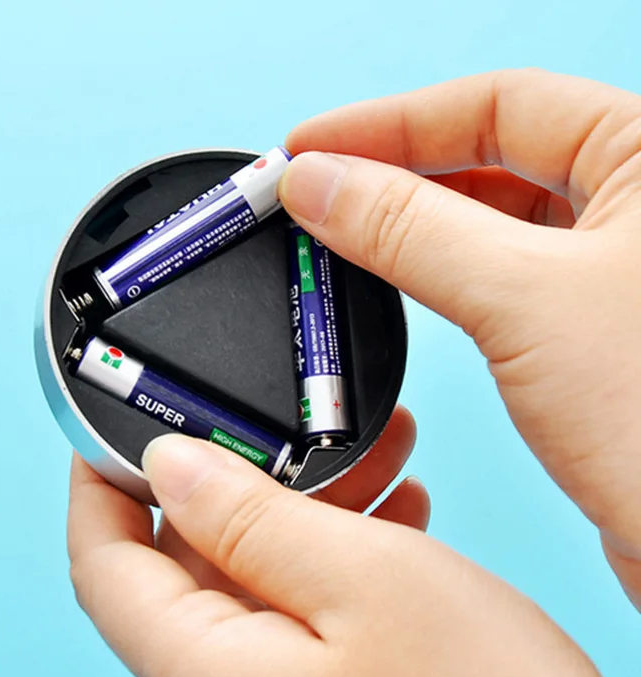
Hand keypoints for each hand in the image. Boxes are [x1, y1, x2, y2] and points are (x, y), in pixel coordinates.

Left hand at [68, 424, 640, 676]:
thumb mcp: (364, 582)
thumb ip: (251, 519)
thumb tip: (171, 466)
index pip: (101, 563)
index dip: (98, 483)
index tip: (114, 429)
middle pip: (187, 570)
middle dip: (241, 484)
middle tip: (301, 429)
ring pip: (255, 591)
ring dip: (304, 517)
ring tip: (375, 464)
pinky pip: (297, 629)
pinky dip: (331, 568)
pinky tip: (391, 526)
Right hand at [279, 68, 640, 609]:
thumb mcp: (523, 298)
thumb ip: (409, 231)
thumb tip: (320, 185)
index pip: (500, 103)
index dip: (392, 122)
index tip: (312, 145)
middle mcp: (639, 204)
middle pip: (491, 156)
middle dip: (393, 171)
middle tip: (313, 190)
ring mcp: (612, 270)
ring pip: (490, 220)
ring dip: (409, 224)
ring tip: (336, 230)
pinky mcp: (589, 329)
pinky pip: (496, 277)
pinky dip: (437, 274)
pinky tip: (393, 279)